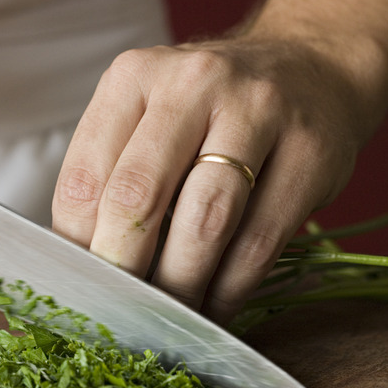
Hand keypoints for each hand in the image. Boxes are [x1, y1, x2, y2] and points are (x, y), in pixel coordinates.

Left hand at [52, 39, 378, 323]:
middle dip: (123, 270)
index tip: (84, 285)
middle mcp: (193, 84)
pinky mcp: (310, 154)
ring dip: (179, 288)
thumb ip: (112, 173)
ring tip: (167, 318)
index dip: (77, 246)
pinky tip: (213, 308)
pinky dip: (229, 290)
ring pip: (203, 224)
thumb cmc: (209, 108)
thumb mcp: (149, 114)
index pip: (84, 179)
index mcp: (134, 77)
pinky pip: (259, 243)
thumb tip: (85, 264)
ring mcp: (258, 113)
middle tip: (120, 312)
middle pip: (138, 198)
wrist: (308, 69)